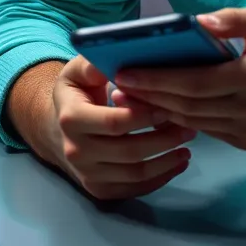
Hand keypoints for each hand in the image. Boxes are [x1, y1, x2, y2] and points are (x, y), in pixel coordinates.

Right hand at [46, 55, 194, 200]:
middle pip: (130, 151)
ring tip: (187, 143)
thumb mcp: (78, 71)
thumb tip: (115, 54)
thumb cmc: (76, 93)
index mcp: (71, 118)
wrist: (57, 129)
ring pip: (137, 173)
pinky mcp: (99, 191)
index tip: (167, 105)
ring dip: (168, 160)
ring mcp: (87, 174)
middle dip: (164, 139)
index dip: (145, 116)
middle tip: (188, 126)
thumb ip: (94, 63)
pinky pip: (136, 189)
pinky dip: (162, 177)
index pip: (114, 123)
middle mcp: (75, 150)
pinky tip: (177, 162)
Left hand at [112, 7, 245, 150]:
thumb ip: (234, 19)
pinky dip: (180, 120)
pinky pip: (207, 131)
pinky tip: (158, 106)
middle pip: (188, 106)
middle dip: (147, 96)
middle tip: (115, 85)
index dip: (156, 79)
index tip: (124, 71)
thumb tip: (198, 22)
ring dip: (158, 111)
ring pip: (194, 123)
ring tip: (127, 96)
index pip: (195, 82)